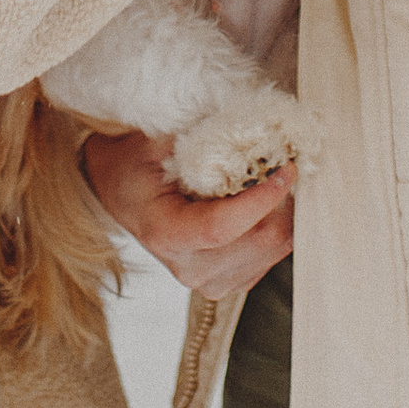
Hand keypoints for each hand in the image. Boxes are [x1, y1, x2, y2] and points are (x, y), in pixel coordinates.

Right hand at [82, 125, 295, 298]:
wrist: (123, 195)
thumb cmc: (136, 167)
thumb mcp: (155, 142)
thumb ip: (200, 136)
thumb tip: (251, 125)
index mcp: (165, 233)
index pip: (221, 227)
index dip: (259, 199)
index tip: (285, 169)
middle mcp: (190, 268)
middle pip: (259, 240)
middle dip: (280, 199)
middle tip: (282, 162)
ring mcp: (212, 281)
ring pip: (274, 249)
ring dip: (282, 210)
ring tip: (270, 180)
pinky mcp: (231, 281)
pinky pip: (273, 255)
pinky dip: (276, 224)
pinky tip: (262, 203)